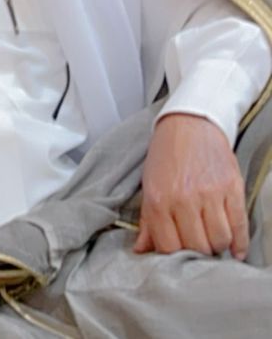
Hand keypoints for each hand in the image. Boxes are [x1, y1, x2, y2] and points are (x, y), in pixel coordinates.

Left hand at [134, 113, 248, 259]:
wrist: (190, 125)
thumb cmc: (166, 156)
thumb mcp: (150, 186)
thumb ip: (148, 221)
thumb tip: (141, 249)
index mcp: (159, 200)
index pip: (168, 246)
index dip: (174, 256)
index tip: (178, 256)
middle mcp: (184, 199)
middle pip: (196, 246)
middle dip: (197, 253)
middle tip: (197, 249)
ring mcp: (210, 195)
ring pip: (219, 239)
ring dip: (217, 246)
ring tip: (212, 242)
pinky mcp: (232, 189)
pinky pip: (239, 225)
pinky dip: (240, 243)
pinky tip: (236, 250)